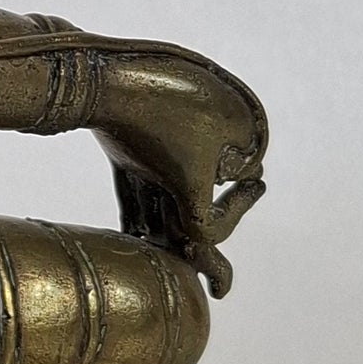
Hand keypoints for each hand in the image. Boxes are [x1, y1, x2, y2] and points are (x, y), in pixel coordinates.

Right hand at [90, 49, 267, 295]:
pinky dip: (146, 211)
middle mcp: (160, 189)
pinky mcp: (124, 152)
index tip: (258, 183)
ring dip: (175, 239)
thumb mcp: (236, 120)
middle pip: (182, 243)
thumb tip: (243, 168)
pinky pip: (135, 194)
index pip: (214, 229)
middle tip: (222, 289)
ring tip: (187, 251)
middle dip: (206, 264)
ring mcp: (138, 173)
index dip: (240, 209)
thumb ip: (247, 151)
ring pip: (155, 222)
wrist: (103, 74)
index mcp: (188, 189)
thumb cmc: (172, 97)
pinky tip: (143, 227)